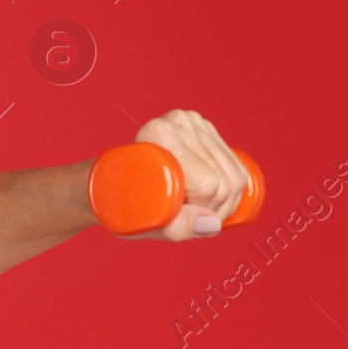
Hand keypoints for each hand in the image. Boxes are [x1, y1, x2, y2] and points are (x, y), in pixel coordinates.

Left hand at [120, 109, 250, 241]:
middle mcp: (178, 121)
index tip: (179, 218)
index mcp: (158, 132)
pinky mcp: (206, 130)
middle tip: (186, 217)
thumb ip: (177, 228)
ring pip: (235, 176)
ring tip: (195, 209)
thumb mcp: (143, 223)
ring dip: (225, 204)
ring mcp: (194, 123)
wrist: (109, 184)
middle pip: (225, 181)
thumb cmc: (120, 205)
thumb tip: (212, 225)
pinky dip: (233, 191)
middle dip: (215, 210)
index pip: (208, 184)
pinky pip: (238, 167)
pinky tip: (214, 198)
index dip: (202, 211)